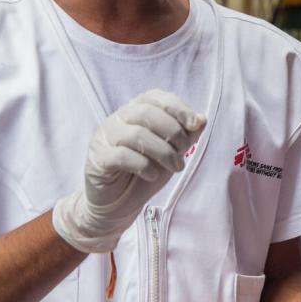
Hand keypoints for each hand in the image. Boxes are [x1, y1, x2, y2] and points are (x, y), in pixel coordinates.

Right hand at [53, 90, 204, 252]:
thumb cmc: (145, 172)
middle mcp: (118, 119)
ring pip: (136, 135)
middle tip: (185, 151)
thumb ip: (186, 134)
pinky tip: (152, 175)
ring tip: (176, 167)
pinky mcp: (98, 159)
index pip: (155, 97)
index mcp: (135, 111)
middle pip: (146, 113)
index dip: (178, 107)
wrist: (118, 204)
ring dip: (163, 152)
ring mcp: (104, 138)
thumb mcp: (171, 152)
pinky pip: (121, 156)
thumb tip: (202, 119)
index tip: (195, 125)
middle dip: (173, 131)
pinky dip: (143, 165)